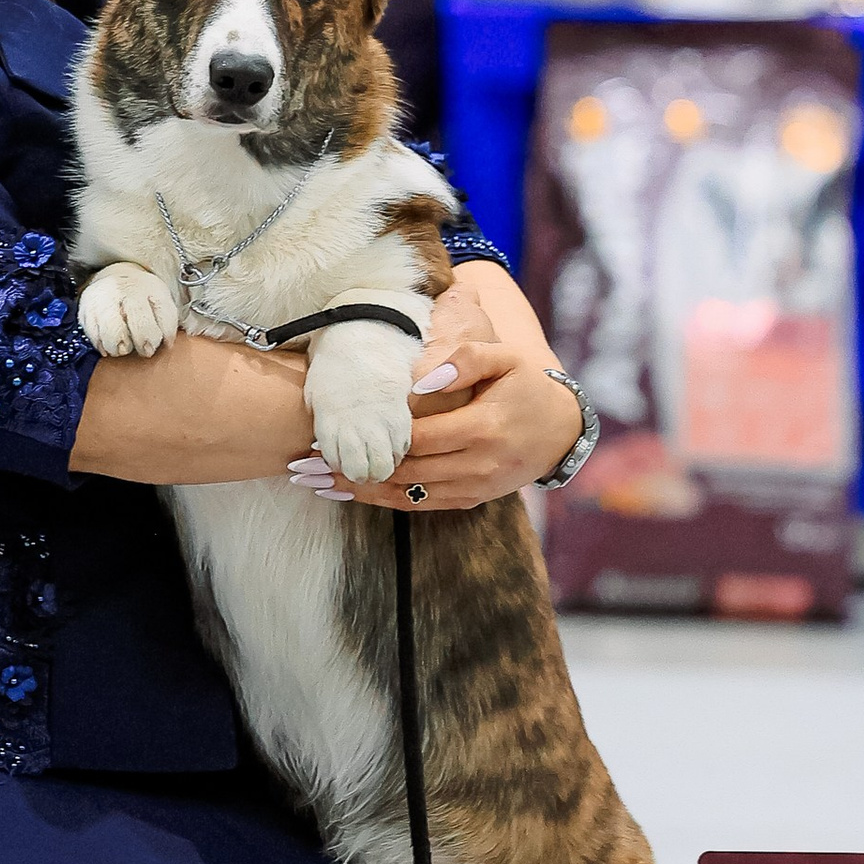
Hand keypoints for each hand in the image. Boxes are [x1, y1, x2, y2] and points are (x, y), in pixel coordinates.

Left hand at [291, 258, 576, 512]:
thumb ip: (465, 359)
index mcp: (483, 428)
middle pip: (403, 471)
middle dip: (351, 469)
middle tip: (303, 464)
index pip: (417, 438)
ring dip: (358, 491)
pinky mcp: (468, 499)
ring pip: (406, 495)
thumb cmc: (526, 386)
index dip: (372, 439)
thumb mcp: (506, 359)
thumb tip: (420, 379)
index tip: (329, 437)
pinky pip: (420, 504)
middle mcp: (476, 465)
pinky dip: (382, 500)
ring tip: (313, 482)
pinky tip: (349, 492)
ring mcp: (473, 487)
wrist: (560, 430)